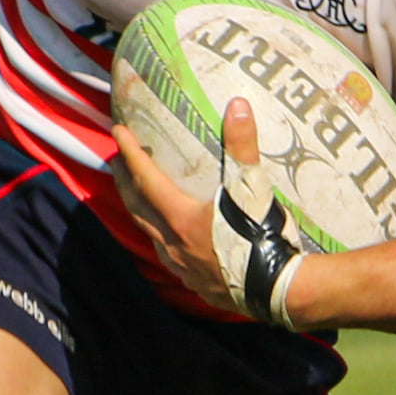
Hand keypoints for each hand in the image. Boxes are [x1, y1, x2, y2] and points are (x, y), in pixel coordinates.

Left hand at [113, 96, 270, 312]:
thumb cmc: (263, 237)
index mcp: (181, 217)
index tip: (118, 131)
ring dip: (141, 213)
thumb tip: (237, 105)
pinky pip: (169, 257)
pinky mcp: (195, 284)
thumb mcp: (252, 188)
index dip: (131, 152)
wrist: (279, 289)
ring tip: (139, 198)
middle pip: (137, 208)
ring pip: (151, 235)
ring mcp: (182, 267)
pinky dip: (162, 239)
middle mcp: (173, 244)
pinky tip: (172, 238)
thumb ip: (242, 146)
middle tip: (116, 162)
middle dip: (124, 183)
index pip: (146, 179)